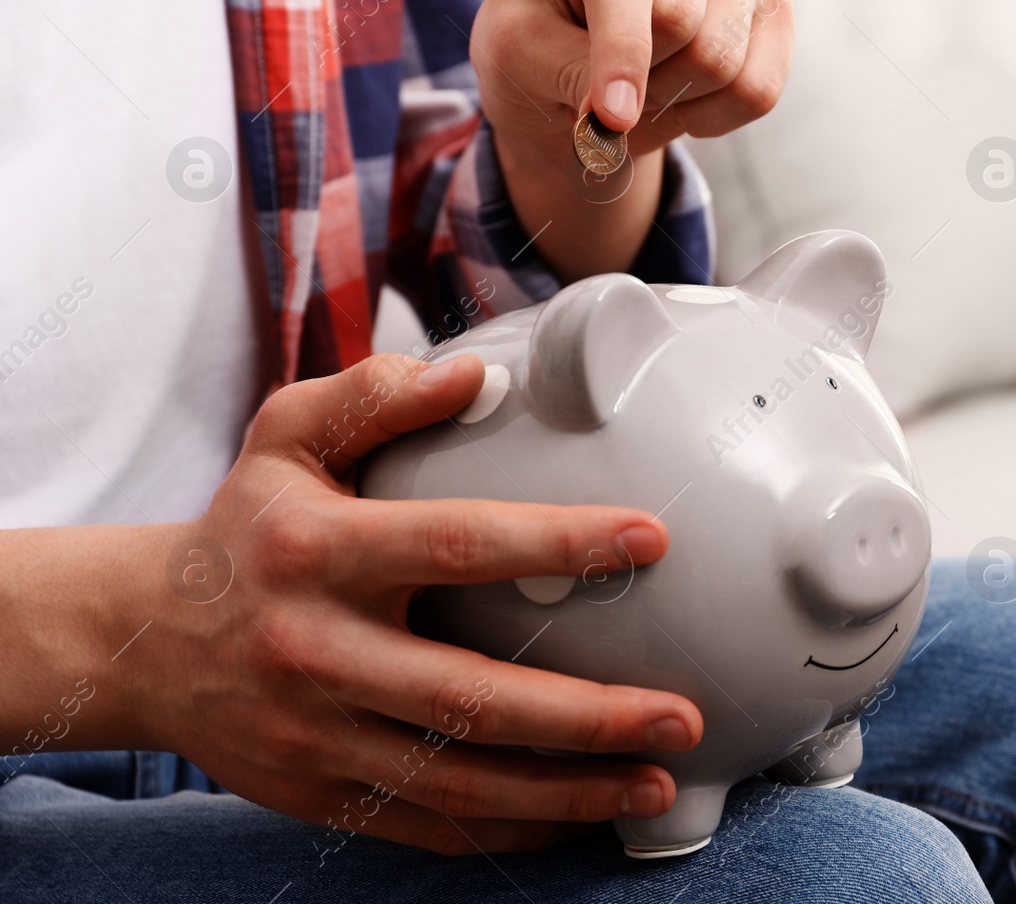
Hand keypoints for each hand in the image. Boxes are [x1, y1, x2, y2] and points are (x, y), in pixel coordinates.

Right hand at [129, 354, 702, 853]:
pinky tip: (580, 818)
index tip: (649, 538)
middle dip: (585, 717)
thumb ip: (373, 398)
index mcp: (319, 552)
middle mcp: (317, 650)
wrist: (140, 644)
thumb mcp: (283, 439)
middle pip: (468, 695)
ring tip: (654, 784)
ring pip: (457, 781)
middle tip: (680, 716)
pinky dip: (509, 832)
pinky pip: (427, 826)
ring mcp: (316, 735)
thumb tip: (472, 377)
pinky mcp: (319, 795)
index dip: (556, 540)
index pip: (454, 541)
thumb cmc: (244, 528)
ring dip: (566, 791)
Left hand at [470, 0, 795, 278]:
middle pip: (681, 18)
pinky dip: (712, 118)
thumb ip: (564, 74)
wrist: (578, 58)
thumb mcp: (517, 53)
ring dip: (672, 103)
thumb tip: (619, 119)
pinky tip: (681, 98)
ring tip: (640, 89)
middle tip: (604, 90)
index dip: (621, 49)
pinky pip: (758, 89)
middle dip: (640, 78)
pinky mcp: (771, 4)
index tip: (611, 117)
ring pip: (722, 59)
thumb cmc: (539, 38)